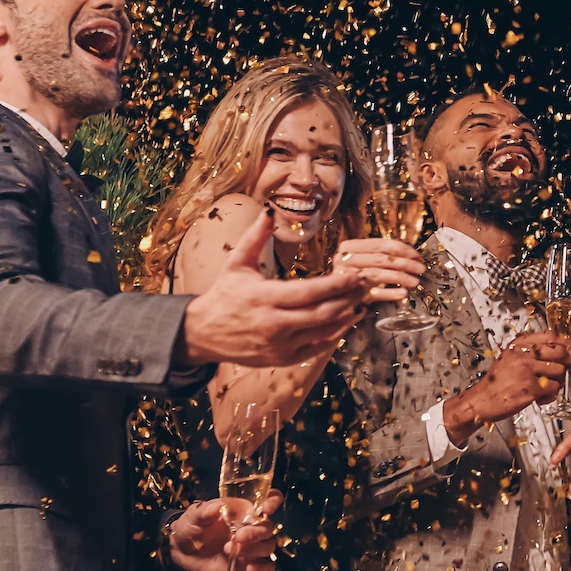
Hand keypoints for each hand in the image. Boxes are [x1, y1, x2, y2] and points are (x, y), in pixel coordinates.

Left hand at [167, 492, 285, 570]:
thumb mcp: (193, 515)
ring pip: (268, 546)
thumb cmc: (190, 527)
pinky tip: (250, 567)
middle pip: (268, 527)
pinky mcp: (247, 564)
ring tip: (230, 551)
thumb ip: (205, 510)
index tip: (266, 508)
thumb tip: (216, 507)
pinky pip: (266, 567)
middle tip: (237, 538)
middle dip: (256, 533)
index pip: (267, 499)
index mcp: (242, 510)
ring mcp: (250, 546)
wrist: (181, 551)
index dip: (273, 501)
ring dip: (254, 550)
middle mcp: (250, 526)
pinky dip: (263, 568)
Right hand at [180, 208, 370, 366]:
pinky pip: (317, 348)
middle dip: (349, 299)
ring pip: (324, 332)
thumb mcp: (236, 264)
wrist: (203, 333)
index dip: (337, 285)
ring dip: (347, 317)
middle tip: (366, 286)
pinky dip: (335, 335)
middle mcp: (274, 325)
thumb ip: (255, 238)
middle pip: (323, 313)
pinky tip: (346, 320)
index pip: (309, 292)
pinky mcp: (283, 359)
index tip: (356, 275)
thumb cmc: (224, 295)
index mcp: (264, 298)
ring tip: (362, 301)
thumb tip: (269, 211)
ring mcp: (279, 345)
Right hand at [331, 235, 425, 301]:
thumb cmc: (354, 275)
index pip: (381, 244)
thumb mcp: (365, 260)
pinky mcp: (349, 295)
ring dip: (400, 278)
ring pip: (378, 274)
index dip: (403, 249)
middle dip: (405, 263)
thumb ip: (383, 255)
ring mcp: (346, 277)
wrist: (333, 295)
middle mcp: (344, 260)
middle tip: (421, 269)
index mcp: (348, 247)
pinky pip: (373, 293)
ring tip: (415, 282)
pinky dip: (390, 294)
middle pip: (381, 258)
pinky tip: (403, 293)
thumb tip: (414, 257)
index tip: (417, 256)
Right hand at [445, 332, 570, 442]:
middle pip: (560, 352)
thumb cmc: (496, 384)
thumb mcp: (510, 359)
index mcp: (519, 345)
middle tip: (569, 371)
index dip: (566, 343)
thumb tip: (560, 351)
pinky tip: (540, 398)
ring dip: (558, 382)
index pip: (551, 335)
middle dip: (569, 363)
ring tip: (547, 388)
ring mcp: (527, 370)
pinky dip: (550, 395)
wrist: (480, 401)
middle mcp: (523, 354)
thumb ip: (531, 353)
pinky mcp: (530, 388)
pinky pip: (554, 388)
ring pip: (560, 371)